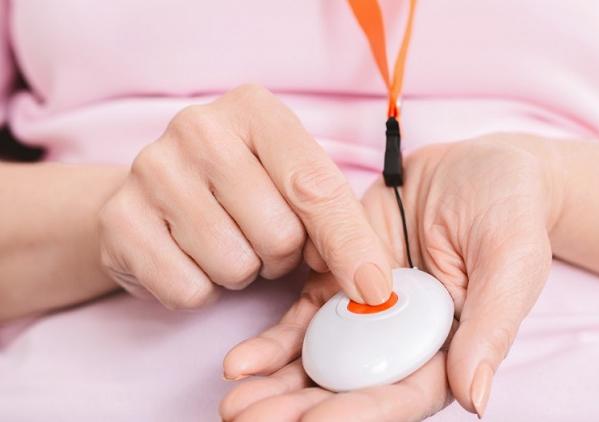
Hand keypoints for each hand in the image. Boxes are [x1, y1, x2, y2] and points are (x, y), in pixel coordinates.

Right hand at [97, 84, 392, 308]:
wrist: (153, 196)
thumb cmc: (242, 191)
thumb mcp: (294, 186)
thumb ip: (335, 222)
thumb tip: (374, 284)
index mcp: (254, 109)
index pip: (315, 186)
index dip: (350, 245)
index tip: (375, 289)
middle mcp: (199, 128)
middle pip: (279, 233)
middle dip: (282, 255)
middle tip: (263, 239)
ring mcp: (151, 169)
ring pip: (234, 265)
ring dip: (242, 272)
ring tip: (226, 243)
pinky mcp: (119, 220)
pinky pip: (189, 289)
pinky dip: (202, 290)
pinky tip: (191, 258)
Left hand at [221, 135, 562, 419]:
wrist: (480, 164)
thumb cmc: (510, 210)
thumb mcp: (512, 260)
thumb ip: (491, 326)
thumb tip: (476, 399)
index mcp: (450, 348)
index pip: (403, 393)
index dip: (358, 412)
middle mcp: (404, 340)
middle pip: (350, 388)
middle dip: (300, 409)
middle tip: (248, 419)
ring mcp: (368, 313)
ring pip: (319, 362)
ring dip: (276, 386)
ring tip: (233, 403)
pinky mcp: (340, 282)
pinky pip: (303, 319)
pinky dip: (272, 343)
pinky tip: (240, 361)